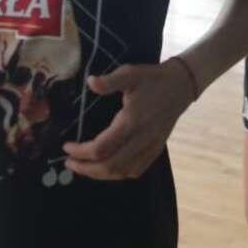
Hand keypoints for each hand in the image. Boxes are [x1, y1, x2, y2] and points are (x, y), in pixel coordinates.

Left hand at [62, 60, 194, 180]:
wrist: (181, 85)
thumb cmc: (153, 78)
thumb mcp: (130, 73)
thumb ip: (110, 81)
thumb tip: (90, 82)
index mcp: (131, 121)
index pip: (101, 147)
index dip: (80, 152)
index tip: (66, 147)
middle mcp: (141, 138)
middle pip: (110, 166)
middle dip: (86, 168)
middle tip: (69, 163)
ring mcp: (151, 146)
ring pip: (122, 172)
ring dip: (100, 174)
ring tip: (84, 167)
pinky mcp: (156, 149)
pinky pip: (135, 170)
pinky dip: (118, 174)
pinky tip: (107, 167)